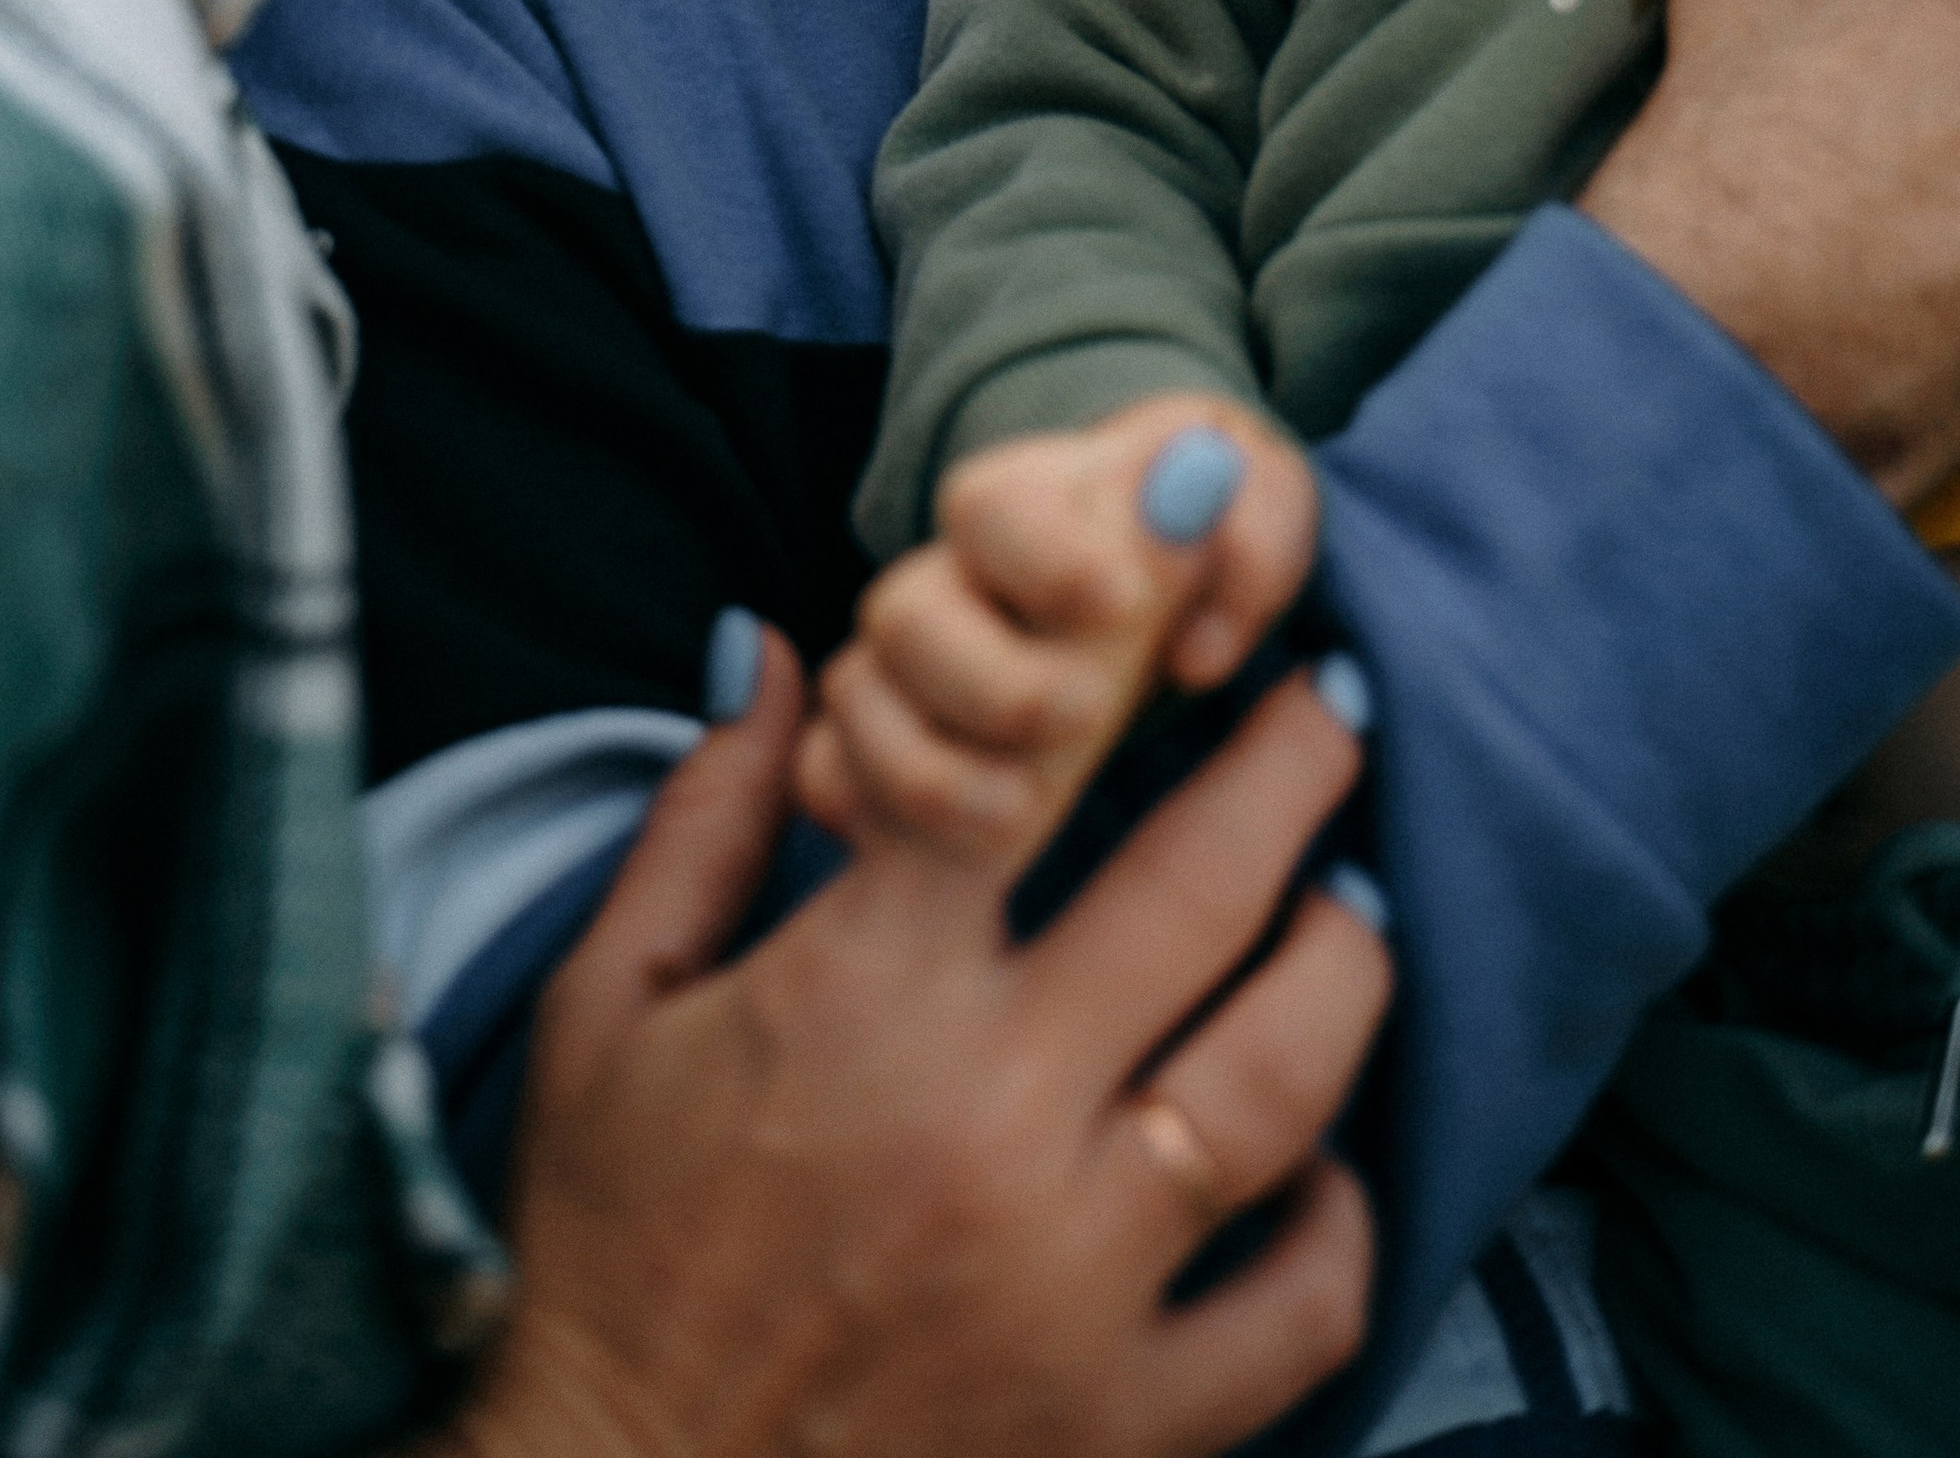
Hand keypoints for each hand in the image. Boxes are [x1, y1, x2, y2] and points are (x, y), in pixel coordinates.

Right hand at [449, 626, 1386, 1457]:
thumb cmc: (608, 1241)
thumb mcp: (609, 1005)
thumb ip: (707, 815)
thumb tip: (771, 646)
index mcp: (866, 994)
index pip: (1025, 775)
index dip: (1121, 658)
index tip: (1193, 585)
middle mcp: (995, 1120)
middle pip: (1202, 898)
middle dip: (1291, 777)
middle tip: (1334, 711)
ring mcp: (1076, 1280)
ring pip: (1283, 1084)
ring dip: (1341, 970)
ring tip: (1352, 910)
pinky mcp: (1122, 1421)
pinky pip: (1299, 1310)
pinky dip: (1338, 1222)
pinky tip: (1321, 1158)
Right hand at [796, 397, 1319, 866]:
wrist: (1159, 576)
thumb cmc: (1211, 535)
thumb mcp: (1257, 510)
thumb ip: (1249, 544)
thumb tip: (1199, 648)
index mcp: (1031, 505)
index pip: (991, 506)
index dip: (1044, 557)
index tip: (1121, 603)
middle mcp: (950, 582)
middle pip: (906, 614)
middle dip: (989, 682)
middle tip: (1086, 717)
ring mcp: (909, 668)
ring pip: (858, 700)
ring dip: (929, 769)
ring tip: (1021, 817)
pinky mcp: (886, 749)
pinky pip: (826, 775)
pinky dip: (865, 814)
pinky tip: (933, 852)